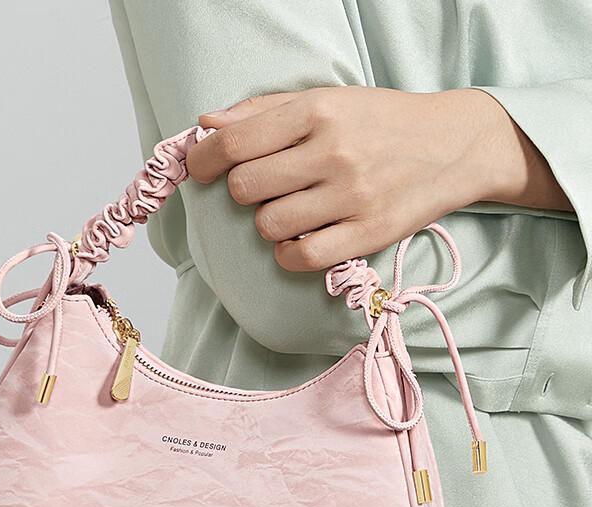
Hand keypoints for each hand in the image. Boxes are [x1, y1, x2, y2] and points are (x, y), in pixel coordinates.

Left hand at [187, 86, 570, 270]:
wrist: (454, 144)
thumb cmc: (380, 122)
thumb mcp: (326, 100)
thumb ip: (262, 111)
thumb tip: (206, 124)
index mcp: (317, 111)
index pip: (234, 144)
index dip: (203, 161)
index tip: (200, 169)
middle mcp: (333, 151)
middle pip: (246, 189)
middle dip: (244, 191)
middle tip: (265, 187)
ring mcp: (352, 195)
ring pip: (270, 225)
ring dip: (269, 223)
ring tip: (292, 210)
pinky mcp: (368, 234)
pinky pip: (301, 257)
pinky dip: (288, 254)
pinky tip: (299, 240)